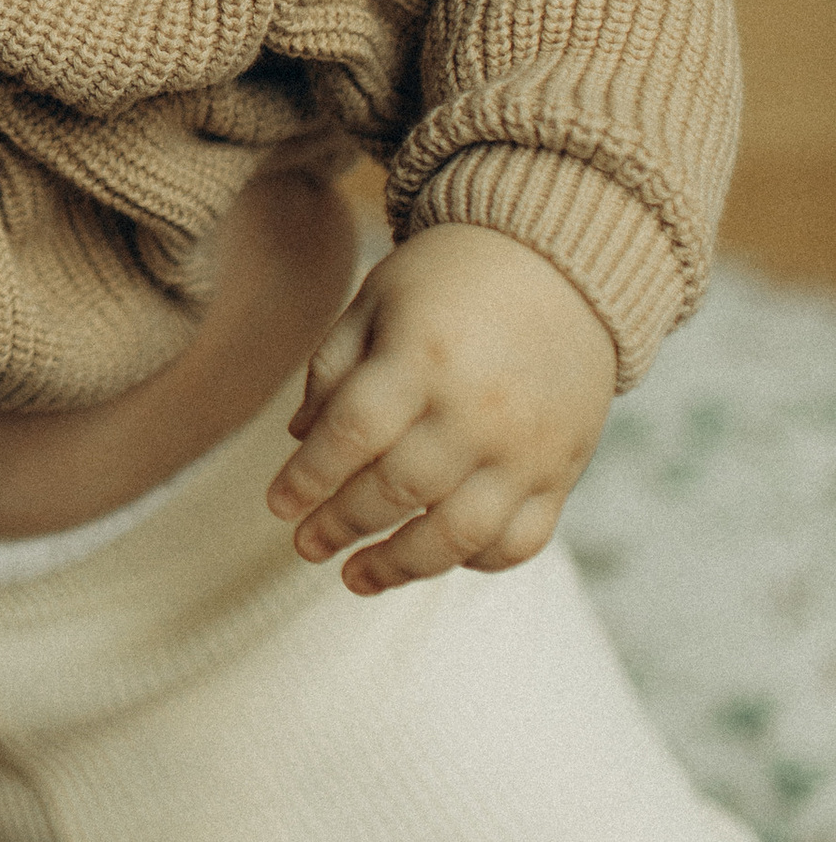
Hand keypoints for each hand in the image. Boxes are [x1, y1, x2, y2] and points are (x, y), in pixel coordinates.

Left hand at [265, 222, 617, 593]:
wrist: (564, 263)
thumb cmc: (452, 278)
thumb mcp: (378, 299)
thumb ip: (333, 368)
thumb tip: (296, 440)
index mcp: (423, 358)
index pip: (351, 436)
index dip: (307, 478)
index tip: (278, 504)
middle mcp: (479, 410)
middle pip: (397, 491)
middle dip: (340, 525)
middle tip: (305, 545)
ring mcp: (527, 449)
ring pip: (457, 535)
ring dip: (399, 567)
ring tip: (355, 577)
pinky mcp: (563, 472)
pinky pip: (519, 540)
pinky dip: (475, 561)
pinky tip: (436, 557)